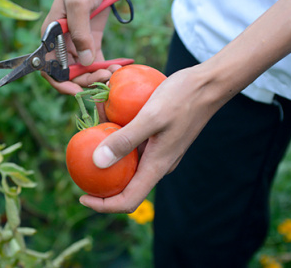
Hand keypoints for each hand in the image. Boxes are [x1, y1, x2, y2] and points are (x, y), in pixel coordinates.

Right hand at [40, 0, 125, 94]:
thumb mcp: (79, 4)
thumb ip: (80, 34)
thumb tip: (86, 62)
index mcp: (51, 35)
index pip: (48, 67)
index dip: (60, 82)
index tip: (76, 91)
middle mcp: (63, 42)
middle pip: (70, 72)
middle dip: (86, 79)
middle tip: (105, 77)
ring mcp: (78, 41)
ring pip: (85, 69)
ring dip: (98, 74)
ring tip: (115, 72)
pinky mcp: (93, 38)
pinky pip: (98, 59)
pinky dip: (107, 66)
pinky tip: (119, 67)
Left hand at [79, 65, 223, 212]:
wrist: (209, 85)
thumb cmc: (183, 98)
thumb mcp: (150, 117)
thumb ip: (125, 140)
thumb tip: (97, 163)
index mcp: (157, 166)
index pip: (128, 201)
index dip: (103, 205)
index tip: (81, 196)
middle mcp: (158, 163)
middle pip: (125, 182)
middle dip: (100, 170)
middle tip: (82, 151)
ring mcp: (159, 150)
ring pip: (128, 157)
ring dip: (108, 143)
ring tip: (94, 117)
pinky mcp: (159, 137)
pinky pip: (134, 141)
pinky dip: (119, 131)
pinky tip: (109, 110)